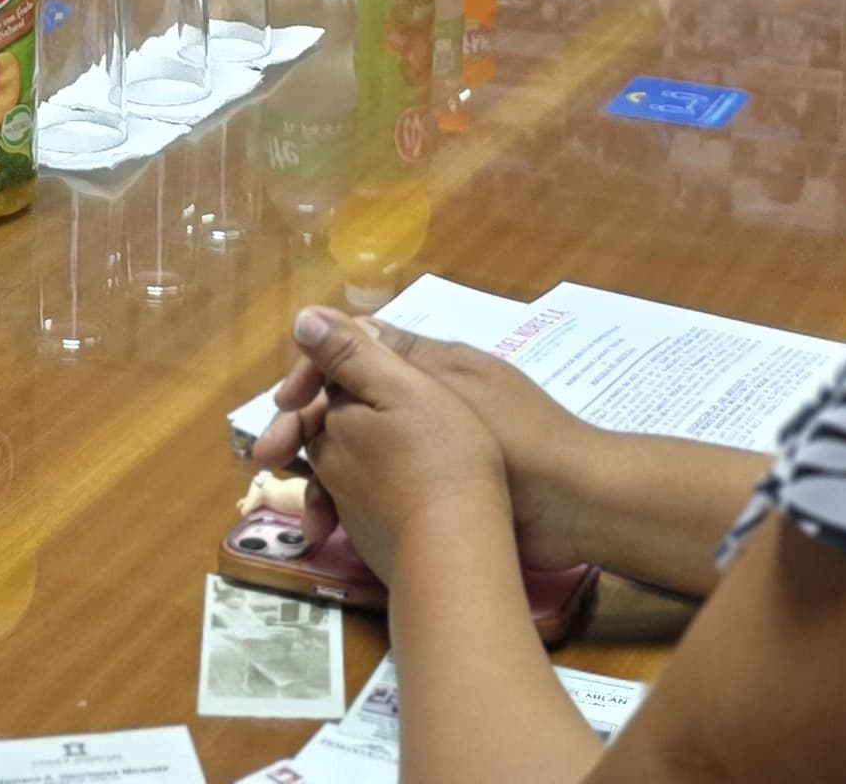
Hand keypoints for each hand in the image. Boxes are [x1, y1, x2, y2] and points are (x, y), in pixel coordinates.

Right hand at [249, 308, 515, 571]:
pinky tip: (333, 529)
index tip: (284, 409)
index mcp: (427, 368)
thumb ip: (375, 358)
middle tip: (267, 464)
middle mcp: (421, 403)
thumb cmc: (519, 438)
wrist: (578, 505)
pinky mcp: (432, 493)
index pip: (351, 356)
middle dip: (304, 434)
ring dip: (322, 478)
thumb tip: (310, 316)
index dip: (311, 379)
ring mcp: (426, 451)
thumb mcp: (442, 390)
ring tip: (306, 514)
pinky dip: (350, 505)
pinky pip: (375, 491)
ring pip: (354, 454)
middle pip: (344, 407)